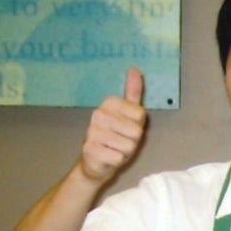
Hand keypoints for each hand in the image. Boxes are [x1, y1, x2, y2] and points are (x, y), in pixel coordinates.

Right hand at [77, 66, 146, 183]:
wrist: (96, 161)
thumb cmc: (116, 137)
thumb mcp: (128, 114)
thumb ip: (133, 92)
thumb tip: (135, 69)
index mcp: (109, 102)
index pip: (140, 114)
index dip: (138, 125)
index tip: (127, 128)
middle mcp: (98, 114)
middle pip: (136, 132)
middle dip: (133, 141)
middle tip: (121, 141)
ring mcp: (92, 131)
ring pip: (129, 146)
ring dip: (125, 152)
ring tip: (114, 148)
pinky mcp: (90, 149)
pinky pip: (119, 157)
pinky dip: (117, 161)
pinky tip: (108, 157)